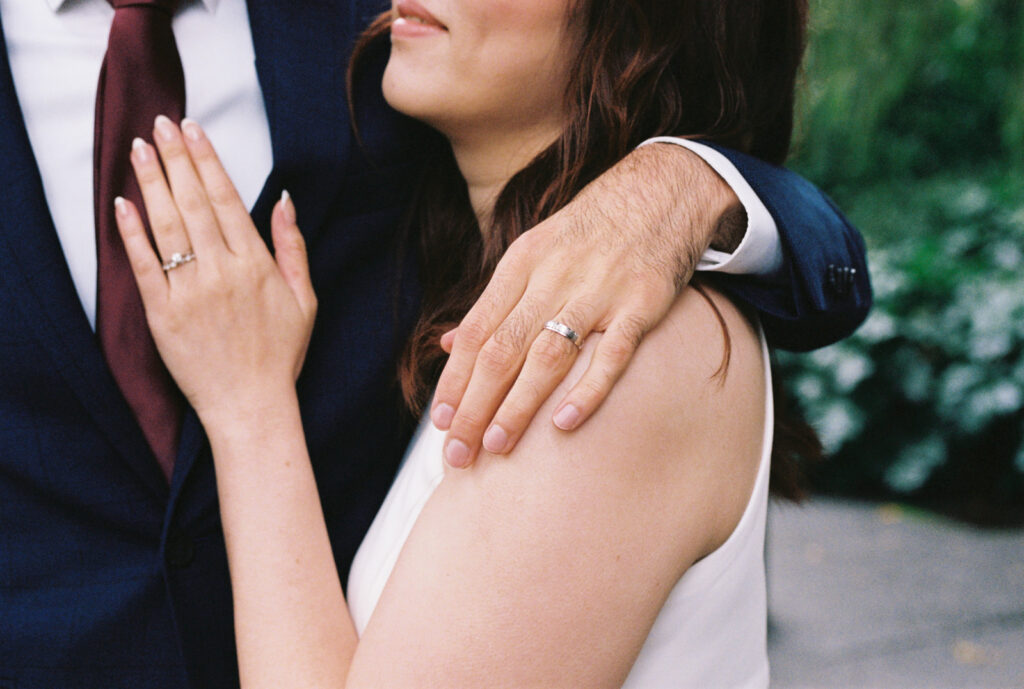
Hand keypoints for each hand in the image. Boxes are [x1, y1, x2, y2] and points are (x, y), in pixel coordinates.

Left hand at [115, 116, 316, 421]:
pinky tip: (123, 205)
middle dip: (175, 158)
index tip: (193, 130)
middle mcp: (222, 272)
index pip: (227, 199)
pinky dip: (131, 233)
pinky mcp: (162, 314)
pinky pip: (144, 266)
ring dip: (152, 183)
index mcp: (256, 265)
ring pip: (167, 225)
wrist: (251, 405)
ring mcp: (190, 292)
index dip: (207, 160)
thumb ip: (293, 247)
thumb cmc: (280, 354)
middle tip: (160, 124)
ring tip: (139, 149)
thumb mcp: (305, 299)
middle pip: (193, 202)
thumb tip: (285, 201)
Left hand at [433, 143, 741, 467]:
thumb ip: (494, 302)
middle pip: (502, 349)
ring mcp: (599, 289)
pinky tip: (563, 423)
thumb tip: (446, 344)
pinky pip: (612, 352)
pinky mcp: (642, 302)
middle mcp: (553, 276)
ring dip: (518, 404)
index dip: (455, 379)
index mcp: (521, 263)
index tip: (440, 423)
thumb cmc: (590, 231)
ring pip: (548, 355)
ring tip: (497, 445)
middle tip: (459, 453)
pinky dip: (588, 389)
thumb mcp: (533, 252)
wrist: (662, 189)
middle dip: (475, 405)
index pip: (475, 331)